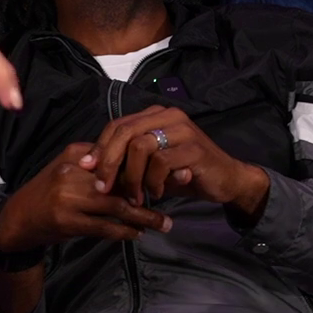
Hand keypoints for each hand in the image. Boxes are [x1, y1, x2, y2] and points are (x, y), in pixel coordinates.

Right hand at [0, 143, 172, 254]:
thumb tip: (135, 159)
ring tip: (165, 223)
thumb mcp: (70, 168)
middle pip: (121, 179)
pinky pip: (104, 227)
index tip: (172, 166)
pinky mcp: (68, 221)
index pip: (118, 155)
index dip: (147, 162)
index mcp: (78, 155)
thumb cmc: (49, 192)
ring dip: (144, 216)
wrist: (18, 220)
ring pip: (116, 205)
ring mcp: (69, 198)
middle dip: (152, 186)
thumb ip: (98, 162)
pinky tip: (138, 234)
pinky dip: (124, 231)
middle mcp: (74, 172)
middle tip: (179, 191)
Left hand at [89, 107, 269, 219]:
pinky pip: (161, 162)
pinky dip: (153, 181)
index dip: (100, 147)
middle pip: (125, 132)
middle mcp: (168, 116)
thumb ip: (127, 161)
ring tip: (135, 196)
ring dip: (133, 176)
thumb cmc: (184, 173)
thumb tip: (90, 166)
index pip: (118, 125)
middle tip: (103, 187)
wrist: (225, 180)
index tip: (87, 168)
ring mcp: (183, 129)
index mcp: (155, 116)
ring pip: (140, 146)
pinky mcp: (194, 147)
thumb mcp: (150, 166)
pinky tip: (156, 193)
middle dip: (109, 162)